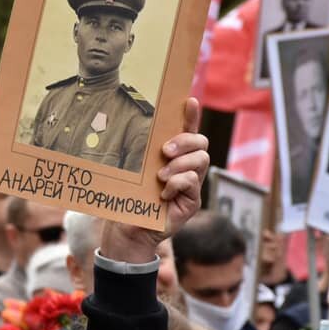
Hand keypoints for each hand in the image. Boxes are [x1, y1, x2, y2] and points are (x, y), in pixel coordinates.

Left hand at [100, 98, 208, 262]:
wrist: (127, 228)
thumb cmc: (128, 197)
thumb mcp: (131, 170)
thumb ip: (139, 153)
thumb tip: (129, 126)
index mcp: (172, 156)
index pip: (187, 130)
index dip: (191, 115)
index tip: (188, 101)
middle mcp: (186, 167)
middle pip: (201, 142)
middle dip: (185, 141)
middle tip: (164, 151)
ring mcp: (191, 184)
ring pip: (201, 160)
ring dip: (179, 164)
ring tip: (160, 176)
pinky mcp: (192, 201)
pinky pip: (193, 181)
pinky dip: (177, 183)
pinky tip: (163, 193)